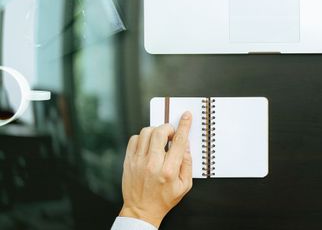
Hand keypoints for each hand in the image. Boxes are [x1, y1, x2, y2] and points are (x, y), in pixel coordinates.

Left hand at [119, 112, 192, 226]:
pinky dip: (143, 137)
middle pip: (160, 132)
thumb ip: (188, 164)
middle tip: (171, 134)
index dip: (184, 126)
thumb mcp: (185, 185)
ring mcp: (138, 162)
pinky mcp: (128, 161)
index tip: (186, 116)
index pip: (178, 142)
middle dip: (168, 128)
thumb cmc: (164, 199)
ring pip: (146, 132)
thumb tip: (186, 145)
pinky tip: (148, 145)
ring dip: (155, 131)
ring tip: (159, 140)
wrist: (141, 210)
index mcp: (169, 171)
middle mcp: (152, 164)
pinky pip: (134, 139)